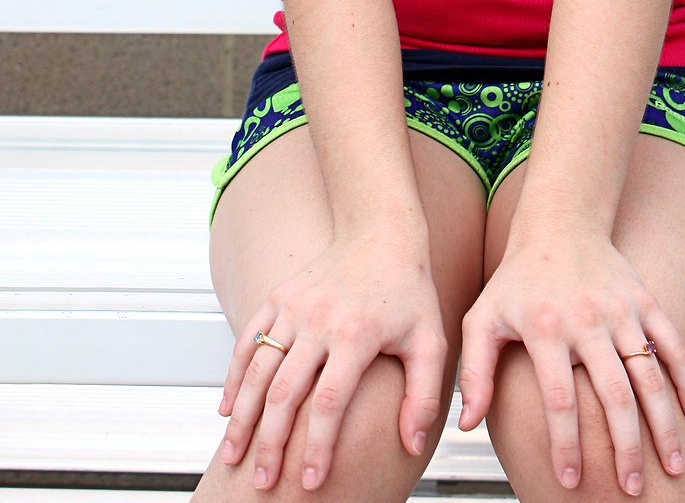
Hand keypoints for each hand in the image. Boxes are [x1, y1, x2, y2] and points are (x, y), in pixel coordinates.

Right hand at [218, 234, 446, 491]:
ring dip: (242, 417)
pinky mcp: (278, 297)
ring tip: (233, 456)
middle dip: (269, 444)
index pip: (329, 402)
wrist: (380, 233)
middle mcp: (319, 320)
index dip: (317, 446)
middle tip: (262, 483)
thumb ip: (423, 395)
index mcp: (356, 334)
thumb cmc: (409, 291)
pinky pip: (247, 341)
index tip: (311, 481)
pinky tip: (228, 410)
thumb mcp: (430, 341)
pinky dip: (233, 377)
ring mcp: (294, 307)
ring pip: (257, 370)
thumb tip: (412, 445)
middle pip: (284, 394)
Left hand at [458, 229, 684, 494]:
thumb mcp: (482, 319)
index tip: (569, 479)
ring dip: (663, 426)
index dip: (565, 443)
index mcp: (545, 328)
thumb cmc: (517, 280)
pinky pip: (674, 346)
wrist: (559, 224)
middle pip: (613, 394)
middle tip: (629, 489)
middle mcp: (587, 319)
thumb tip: (466, 425)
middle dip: (625, 448)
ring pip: (650, 376)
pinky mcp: (646, 302)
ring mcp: (621, 310)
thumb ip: (475, 373)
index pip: (558, 397)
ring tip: (671, 467)